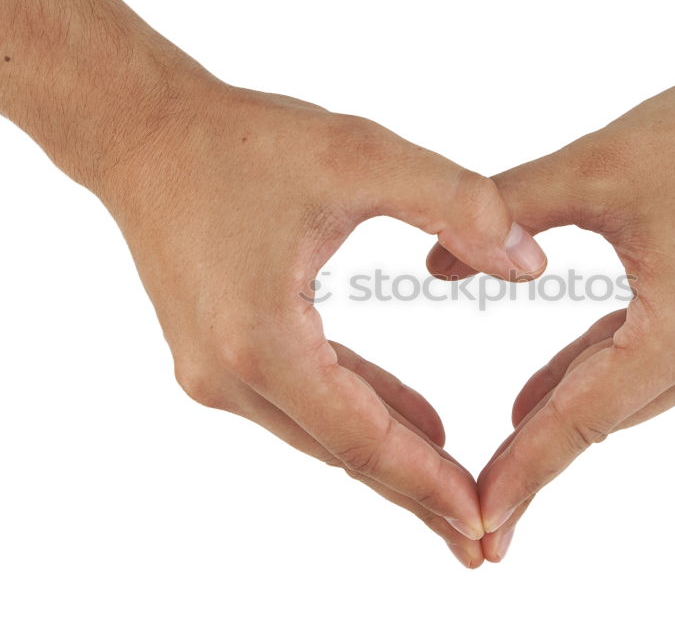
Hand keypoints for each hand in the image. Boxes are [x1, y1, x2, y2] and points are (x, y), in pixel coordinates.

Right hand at [94, 84, 546, 567]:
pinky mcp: (220, 357)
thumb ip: (455, 204)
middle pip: (345, 454)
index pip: (363, 438)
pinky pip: (306, 401)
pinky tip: (415, 422)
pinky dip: (362, 414)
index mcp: (261, 340)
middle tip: (483, 540)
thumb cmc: (243, 140)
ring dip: (392, 460)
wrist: (144, 134)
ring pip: (326, 434)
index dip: (428, 484)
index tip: (483, 523)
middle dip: (418, 494)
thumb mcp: (360, 155)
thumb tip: (529, 263)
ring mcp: (217, 372)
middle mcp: (230, 375)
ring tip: (459, 492)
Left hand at [427, 67, 674, 559]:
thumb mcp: (598, 166)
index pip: (579, 421)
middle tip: (478, 500)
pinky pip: (648, 366)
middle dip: (536, 453)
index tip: (480, 518)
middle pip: (600, 419)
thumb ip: (509, 210)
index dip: (523, 471)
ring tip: (505, 442)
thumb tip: (436, 261)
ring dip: (565, 412)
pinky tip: (555, 383)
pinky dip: (597, 373)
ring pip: (623, 394)